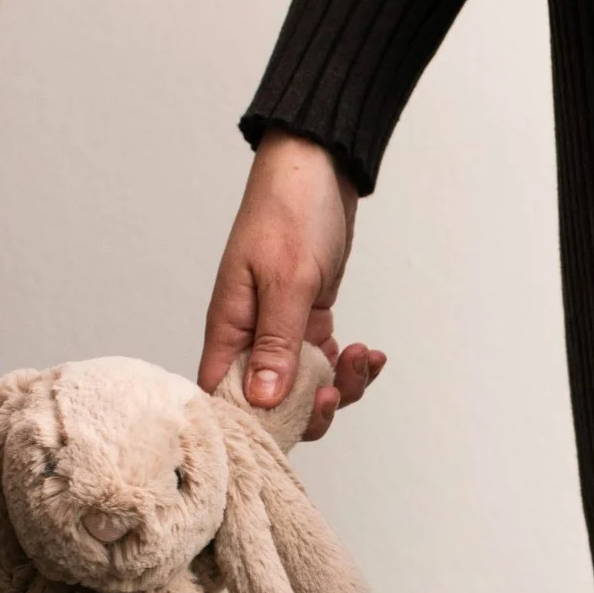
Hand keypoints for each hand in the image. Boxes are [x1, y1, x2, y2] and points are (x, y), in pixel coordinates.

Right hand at [199, 128, 384, 438]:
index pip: (223, 398)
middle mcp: (250, 336)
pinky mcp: (309, 321)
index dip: (252, 424)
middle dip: (310, 410)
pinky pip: (327, 363)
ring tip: (362, 358)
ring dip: (340, 386)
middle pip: (270, 404)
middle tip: (337, 392)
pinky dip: (352, 365)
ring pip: (306, 387)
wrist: (318, 169)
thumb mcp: (287, 280)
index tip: (292, 423)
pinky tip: (370, 352)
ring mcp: (281, 331)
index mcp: (229, 329)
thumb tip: (262, 401)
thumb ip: (277, 343)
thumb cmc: (290, 212)